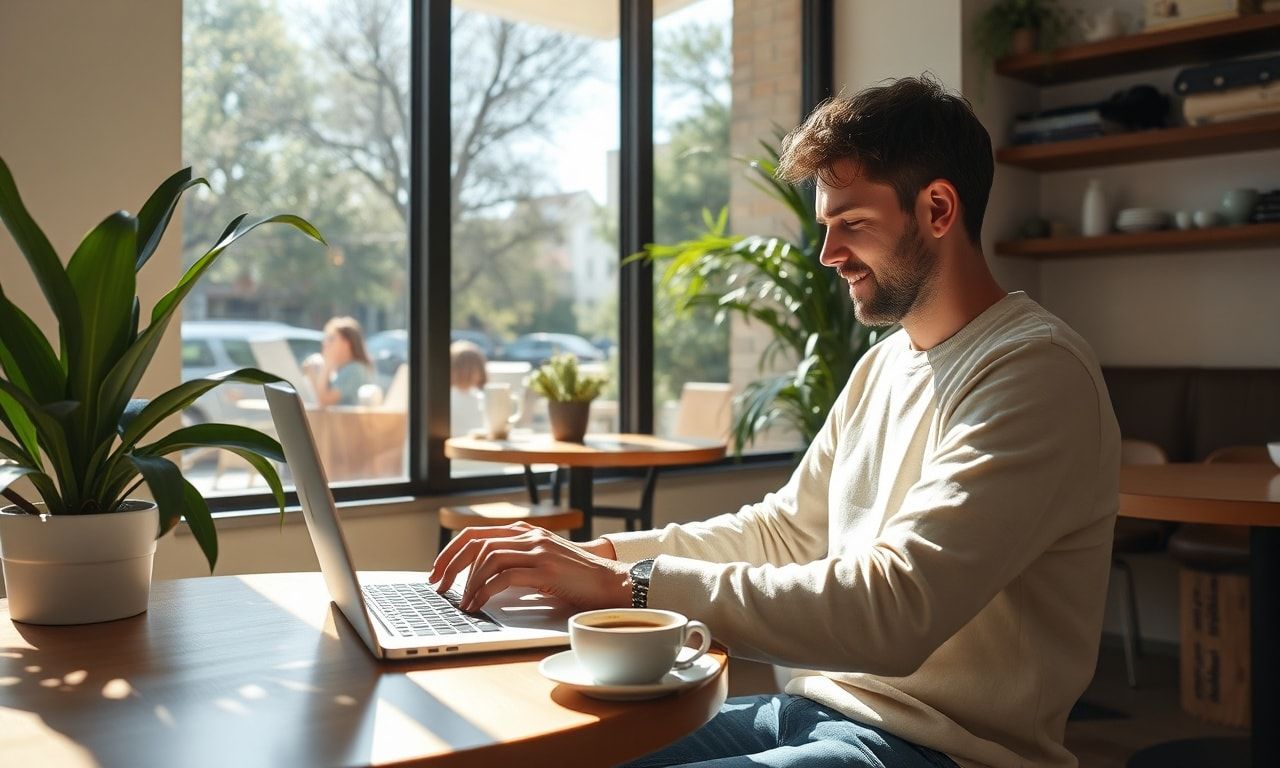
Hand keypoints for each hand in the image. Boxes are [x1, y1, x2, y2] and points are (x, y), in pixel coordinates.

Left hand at [428, 522, 629, 611]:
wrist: (611, 582)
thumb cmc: (576, 580)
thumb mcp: (542, 564)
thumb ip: (515, 563)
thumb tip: (478, 580)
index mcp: (525, 532)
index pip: (476, 533)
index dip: (451, 551)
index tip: (437, 571)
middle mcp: (529, 536)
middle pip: (476, 542)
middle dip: (450, 565)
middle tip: (437, 586)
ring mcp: (538, 550)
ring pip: (487, 557)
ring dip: (468, 582)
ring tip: (461, 602)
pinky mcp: (546, 569)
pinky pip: (504, 577)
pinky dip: (485, 592)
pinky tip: (478, 604)